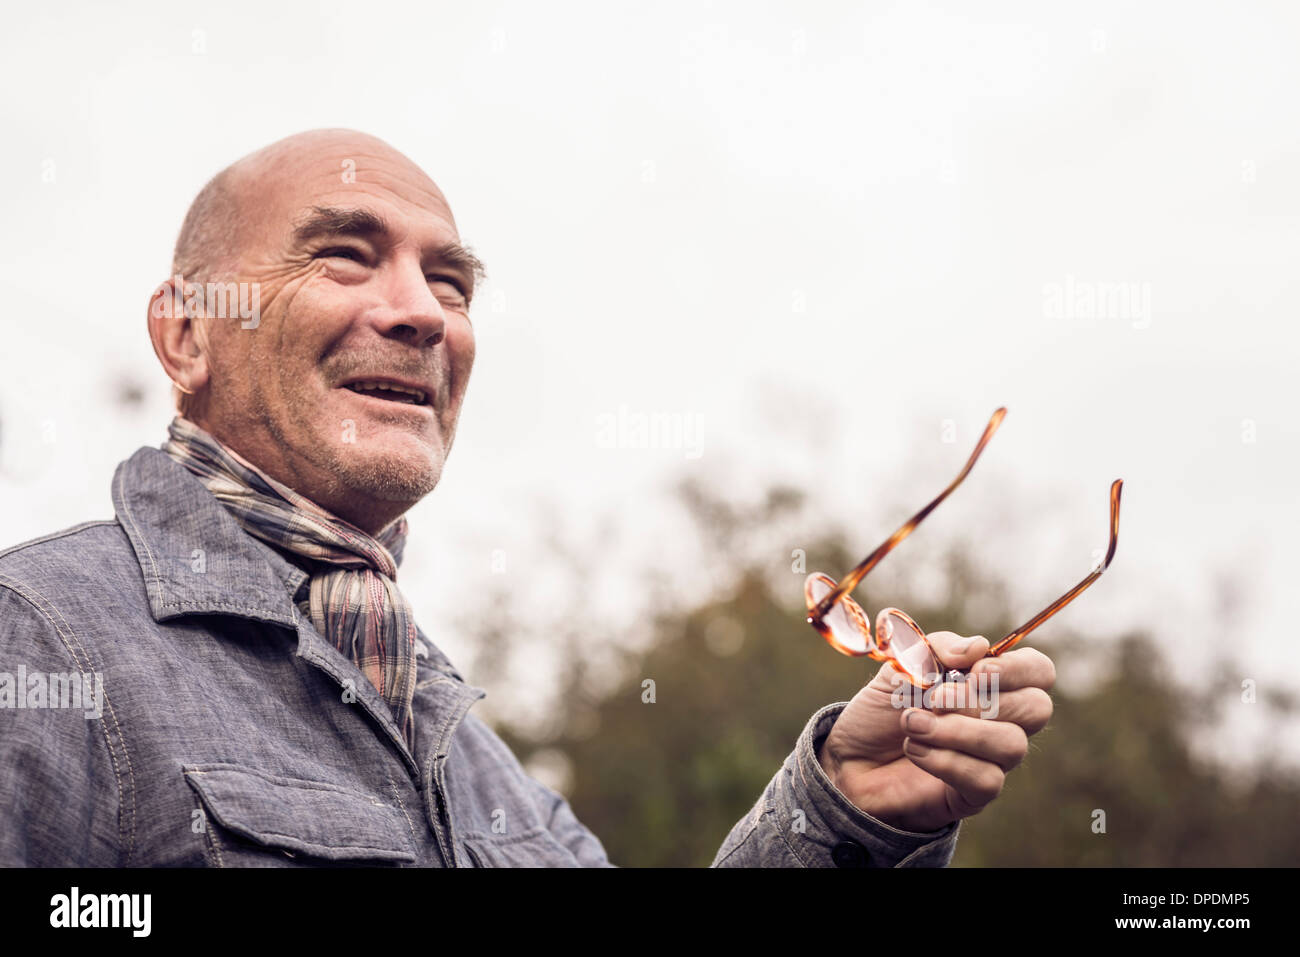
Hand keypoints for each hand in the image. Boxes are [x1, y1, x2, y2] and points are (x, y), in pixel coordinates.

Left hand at [816, 632, 1054, 832]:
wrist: (851, 758)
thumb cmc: (883, 709)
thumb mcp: (900, 667)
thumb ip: (936, 650)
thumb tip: (978, 647)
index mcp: (990, 683)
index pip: (1039, 671)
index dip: (1017, 669)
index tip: (975, 671)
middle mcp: (1002, 721)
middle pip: (1037, 708)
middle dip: (982, 701)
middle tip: (935, 699)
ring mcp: (992, 759)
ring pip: (1012, 745)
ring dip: (956, 730)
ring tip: (912, 724)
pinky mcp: (974, 794)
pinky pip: (987, 780)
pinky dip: (946, 760)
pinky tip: (916, 750)